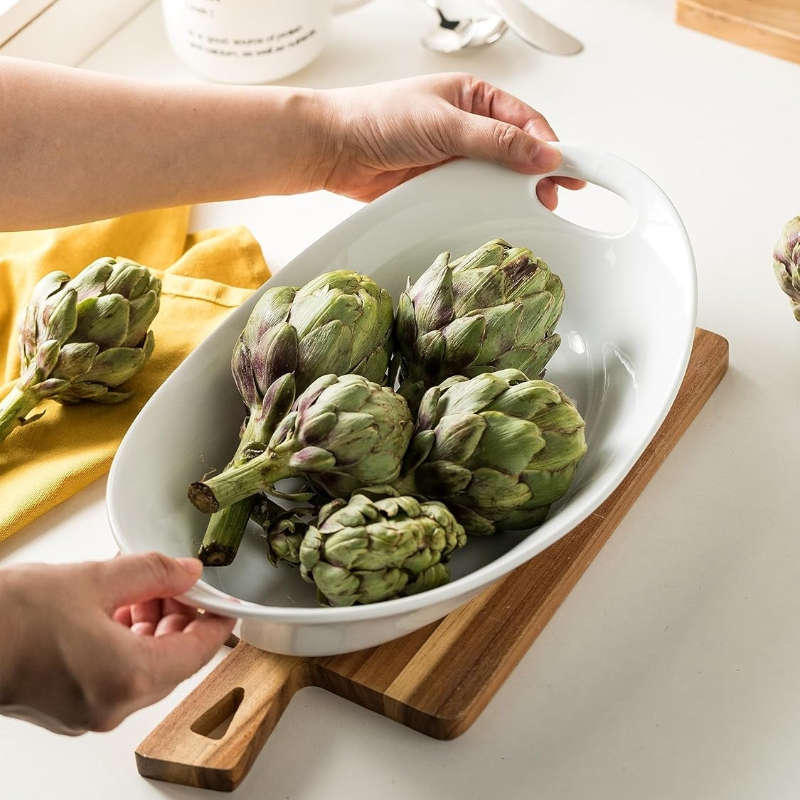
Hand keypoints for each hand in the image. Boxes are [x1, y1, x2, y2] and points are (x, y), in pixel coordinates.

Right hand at [0, 553, 233, 734]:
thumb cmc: (11, 617)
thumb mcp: (93, 580)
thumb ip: (151, 573)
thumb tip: (189, 572)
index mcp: (129, 676)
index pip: (200, 651)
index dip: (217, 620)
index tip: (226, 599)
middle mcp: (115, 704)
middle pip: (174, 661)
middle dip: (180, 616)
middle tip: (174, 581)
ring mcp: (91, 712)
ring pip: (146, 667)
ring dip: (153, 627)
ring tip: (141, 587)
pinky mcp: (71, 708)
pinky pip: (119, 675)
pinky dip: (128, 642)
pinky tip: (116, 608)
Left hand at [318, 73, 582, 208]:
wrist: (335, 148)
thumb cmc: (379, 118)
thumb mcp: (445, 124)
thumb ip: (496, 141)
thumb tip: (542, 152)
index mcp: (475, 98)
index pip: (525, 121)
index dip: (550, 144)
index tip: (568, 168)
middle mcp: (468, 127)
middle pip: (517, 152)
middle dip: (536, 173)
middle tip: (551, 196)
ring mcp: (454, 158)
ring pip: (496, 178)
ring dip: (512, 193)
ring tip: (530, 209)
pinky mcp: (440, 186)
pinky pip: (472, 197)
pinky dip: (486, 206)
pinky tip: (497, 216)